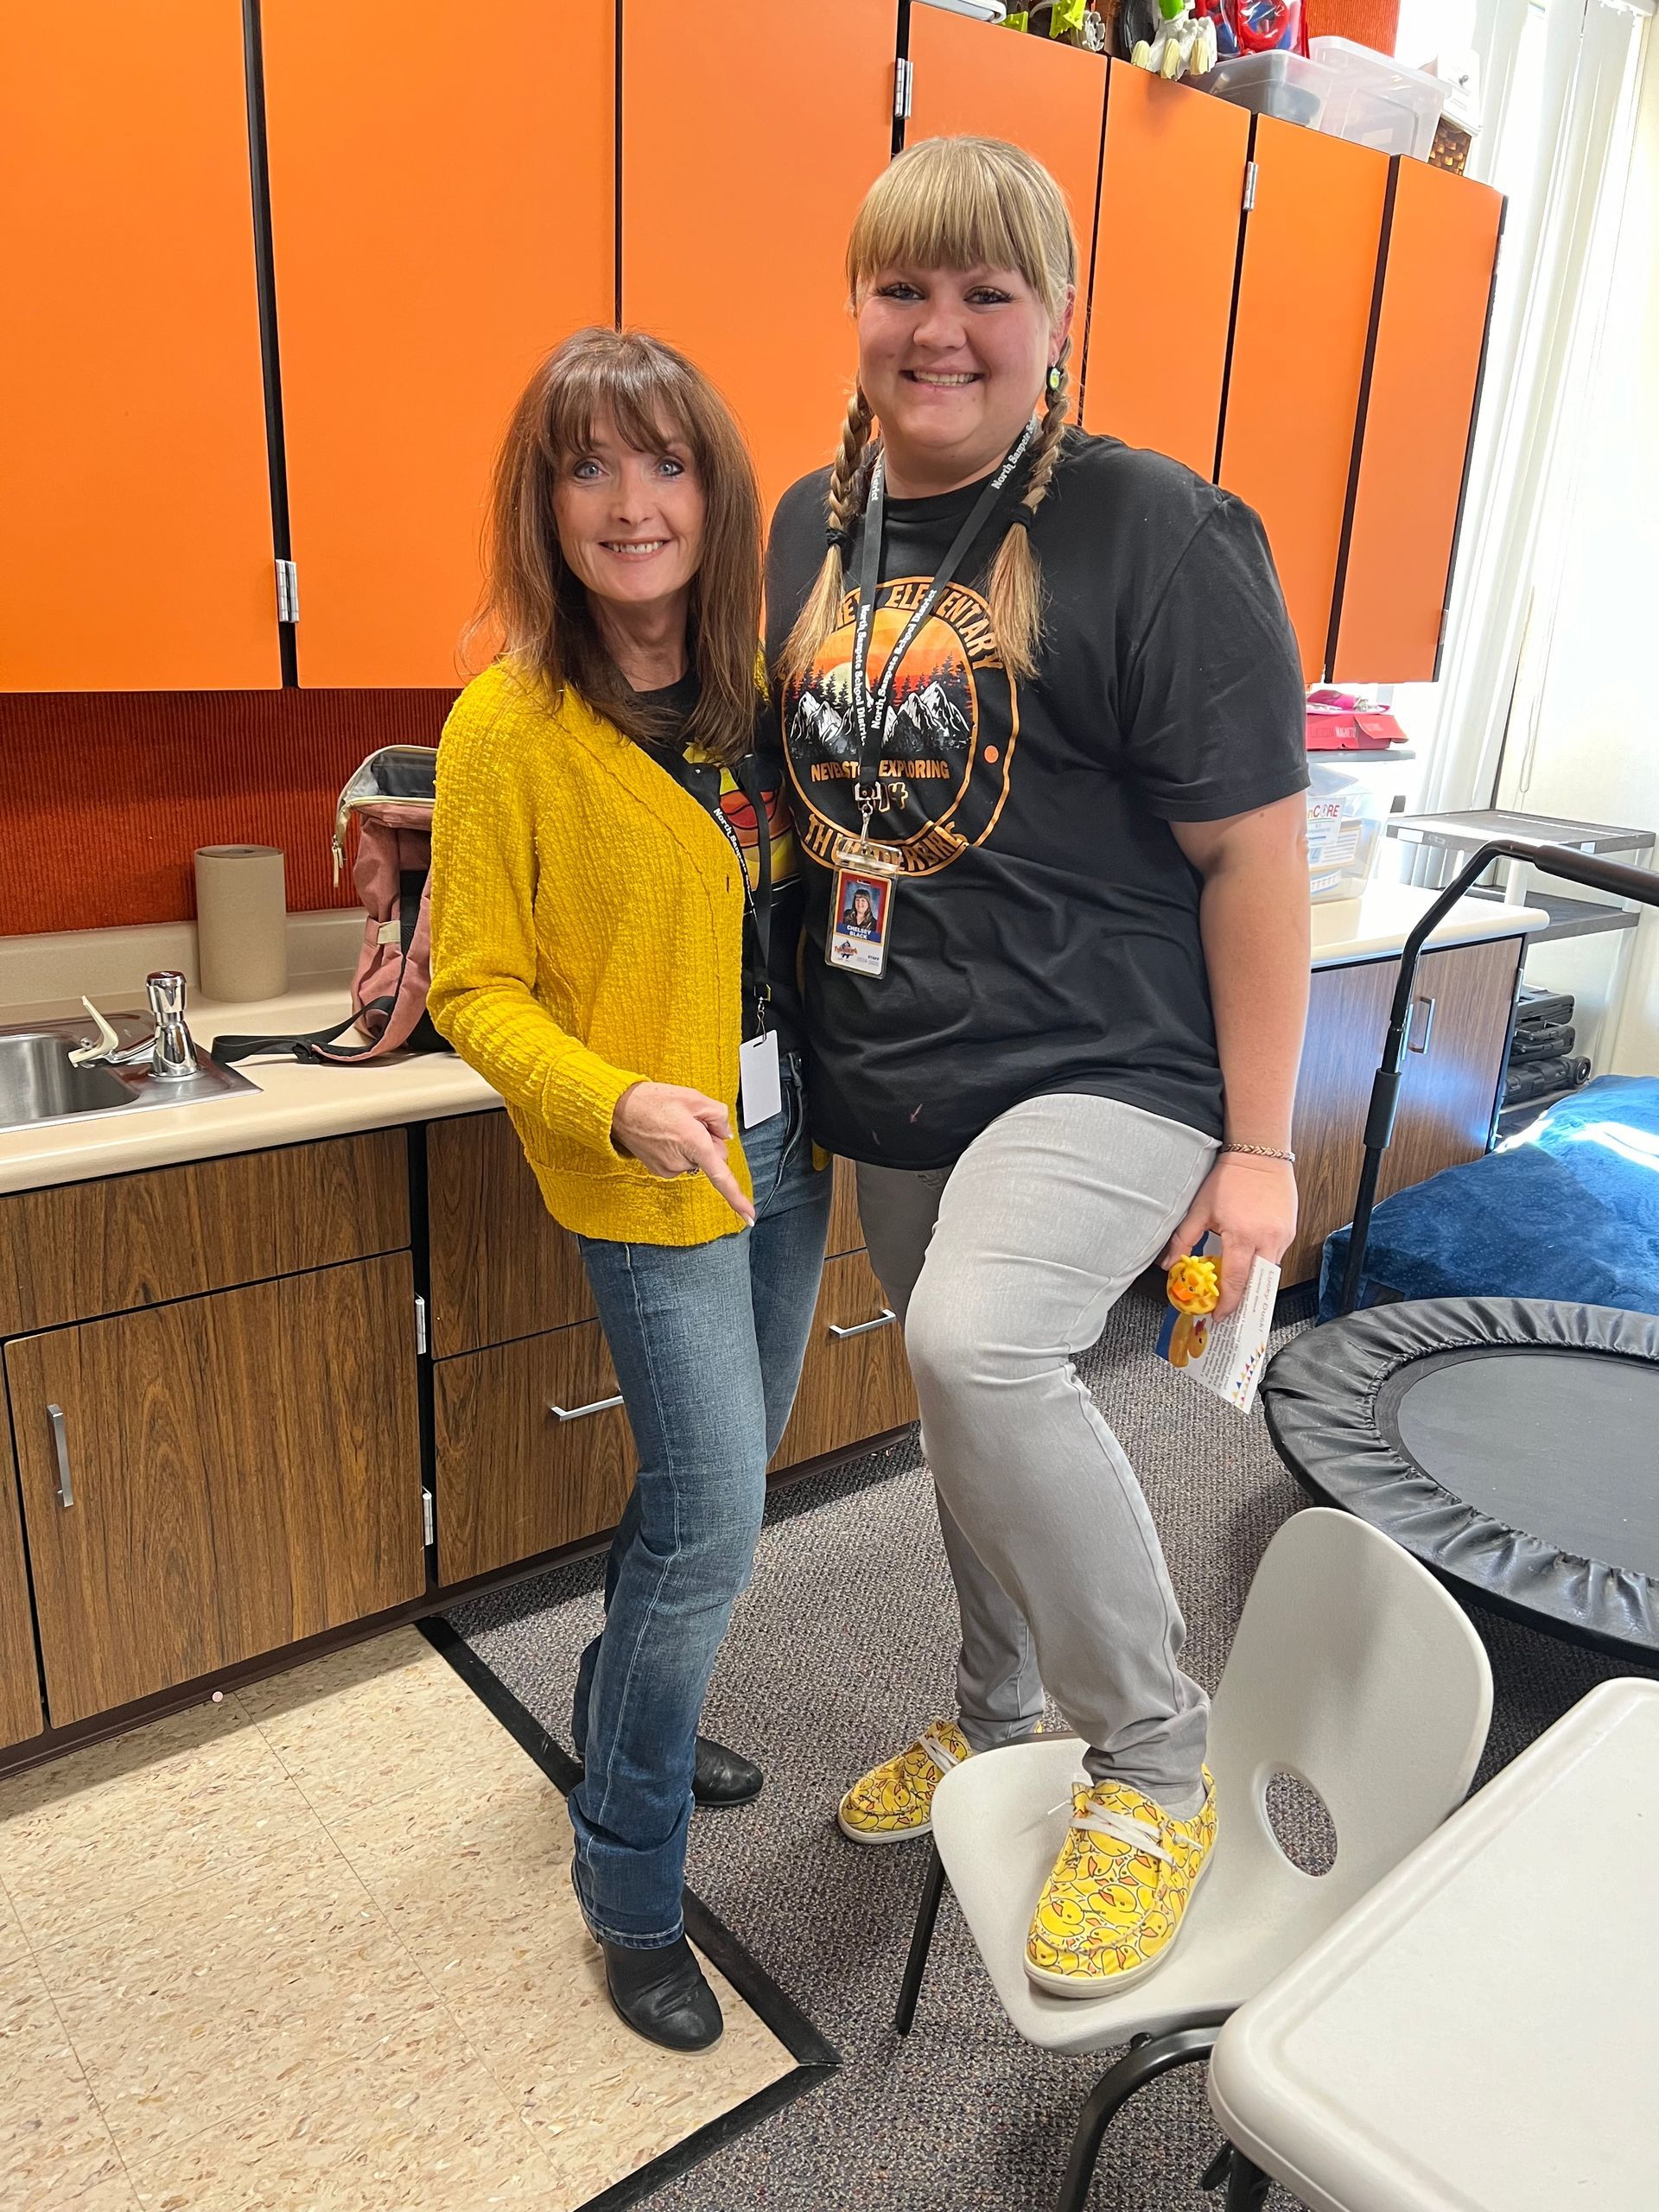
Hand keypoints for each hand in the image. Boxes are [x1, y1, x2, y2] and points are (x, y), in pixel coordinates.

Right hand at [611, 1082, 753, 1224]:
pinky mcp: (660, 1170)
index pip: (721, 1177)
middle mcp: (682, 1162)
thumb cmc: (651, 1101)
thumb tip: (725, 1134)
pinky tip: (666, 1134)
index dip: (737, 1198)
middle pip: (714, 1159)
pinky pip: (682, 1161)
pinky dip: (680, 1149)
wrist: (617, 1109)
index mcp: (694, 1143)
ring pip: (697, 1160)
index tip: (749, 1216)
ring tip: (673, 1126)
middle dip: (711, 1142)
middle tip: (692, 1121)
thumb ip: (719, 1115)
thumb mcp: (693, 1097)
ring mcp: (669, 1169)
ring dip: (693, 1144)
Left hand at [1160, 1154, 1296, 1318]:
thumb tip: (1169, 1264)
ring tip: (1235, 1284)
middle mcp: (1268, 1239)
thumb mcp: (1200, 1209)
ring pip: (1269, 1270)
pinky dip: (1262, 1262)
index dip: (1228, 1303)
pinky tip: (1248, 1259)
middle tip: (1229, 1308)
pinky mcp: (1291, 1230)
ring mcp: (1283, 1235)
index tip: (1220, 1315)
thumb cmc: (1229, 1178)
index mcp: (1243, 1236)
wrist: (1259, 1154)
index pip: (1237, 1281)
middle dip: (1244, 1298)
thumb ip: (1184, 1239)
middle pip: (1258, 1282)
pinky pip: (1277, 1255)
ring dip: (1253, 1279)